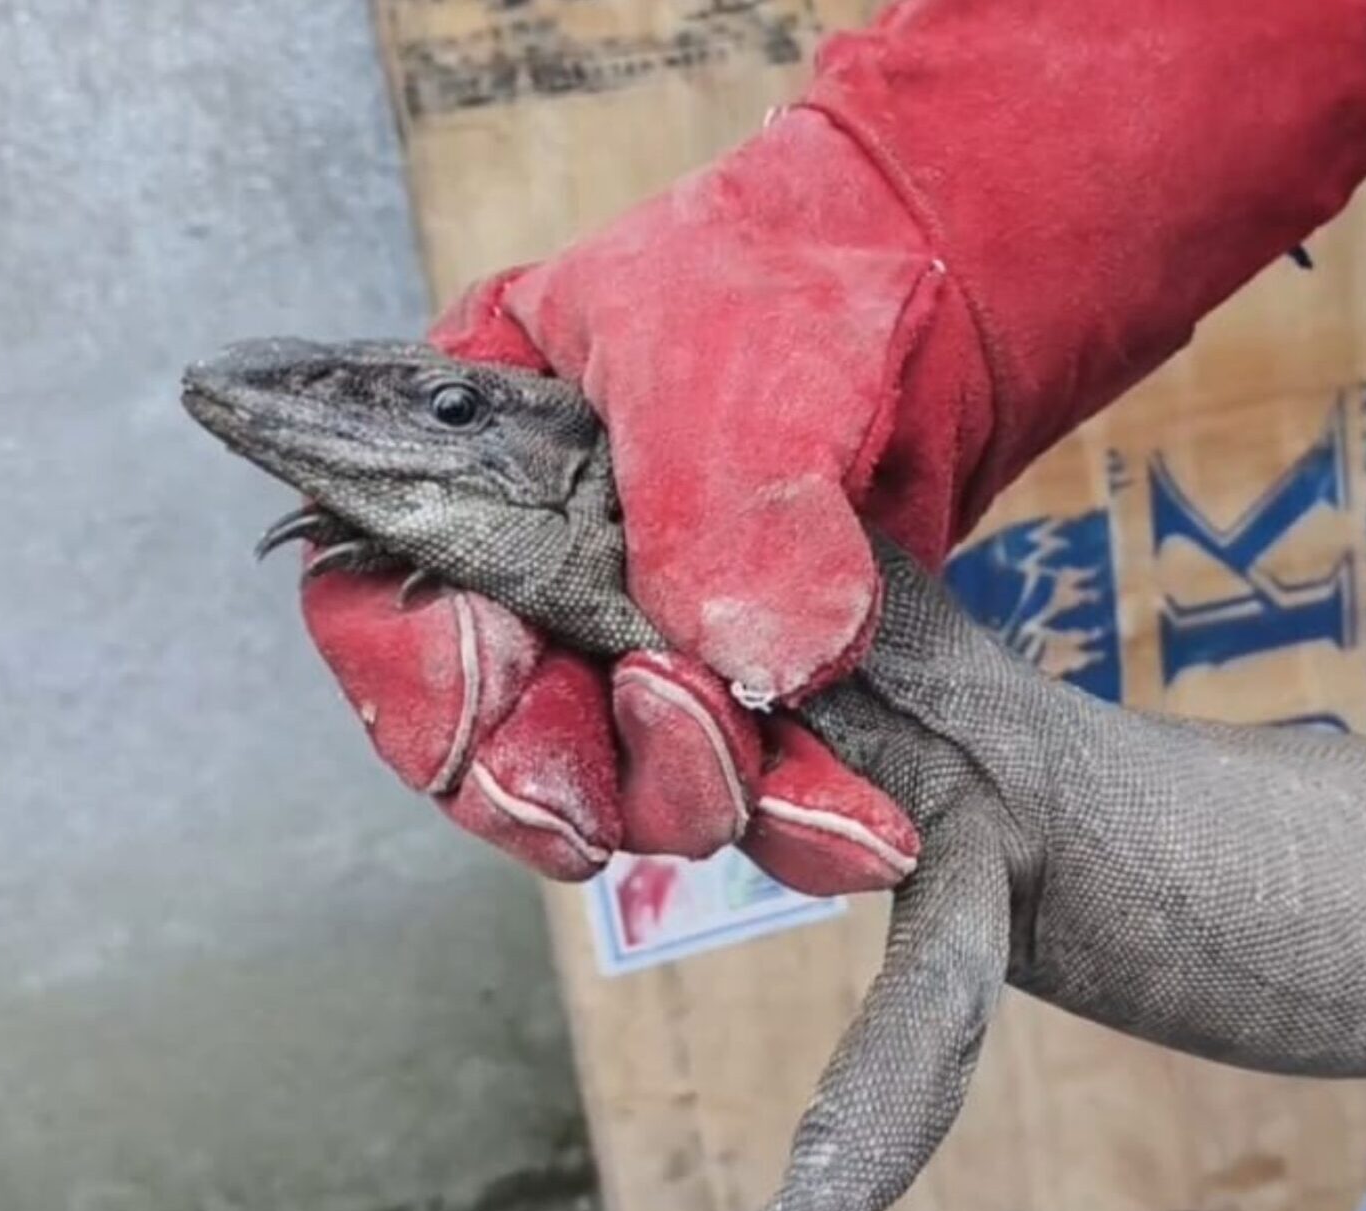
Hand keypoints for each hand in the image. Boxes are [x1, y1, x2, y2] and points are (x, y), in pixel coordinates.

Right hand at [291, 0, 1365, 889]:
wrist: (987, 236)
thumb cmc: (841, 250)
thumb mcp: (764, 351)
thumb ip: (728, 502)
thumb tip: (742, 660)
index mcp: (475, 436)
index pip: (378, 602)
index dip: (437, 703)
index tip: (542, 753)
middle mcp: (550, 529)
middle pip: (503, 718)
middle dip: (596, 784)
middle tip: (709, 794)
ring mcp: (657, 592)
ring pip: (629, 759)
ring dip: (713, 814)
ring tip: (820, 818)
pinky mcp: (762, 635)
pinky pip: (741, 755)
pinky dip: (790, 800)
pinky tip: (854, 815)